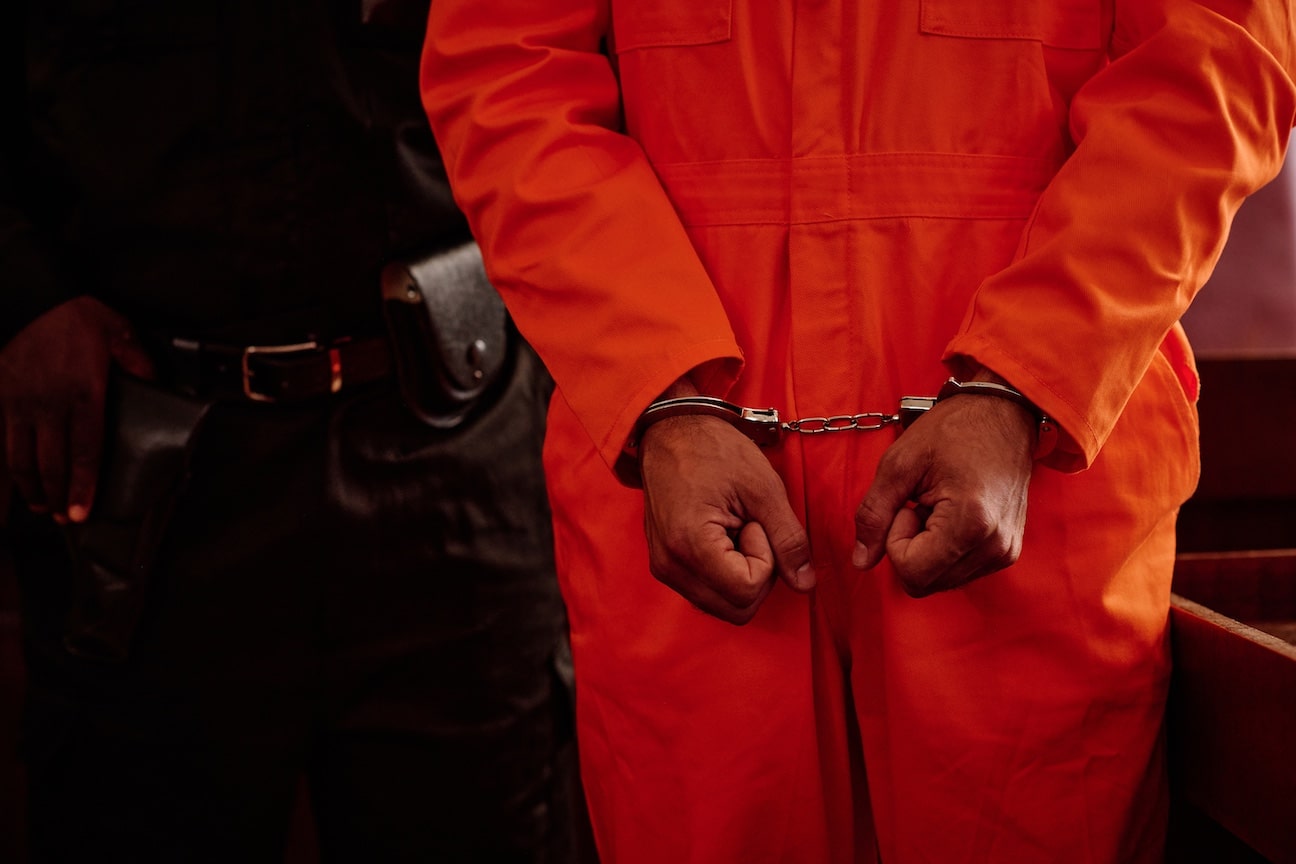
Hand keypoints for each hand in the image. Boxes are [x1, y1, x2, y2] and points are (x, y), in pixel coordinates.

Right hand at [0, 296, 153, 521]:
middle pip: (51, 462)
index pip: (85, 450)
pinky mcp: (2, 396)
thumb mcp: (120, 334)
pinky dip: (11, 464)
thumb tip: (157, 387)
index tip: (82, 509)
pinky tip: (19, 478)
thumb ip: (140, 364)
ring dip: (31, 486)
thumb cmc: (78, 315)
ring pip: (22, 456)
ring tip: (42, 506)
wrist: (34, 297)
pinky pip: (4, 439)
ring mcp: (21, 402)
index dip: (83, 484)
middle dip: (58, 495)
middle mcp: (49, 404)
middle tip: (65, 519)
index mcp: (84, 393)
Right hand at [639, 413, 815, 624]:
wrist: (671, 429)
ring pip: (723, 605)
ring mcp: (664, 568)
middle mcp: (670, 566)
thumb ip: (788, 539)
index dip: (765, 559)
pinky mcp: (665, 565)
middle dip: (756, 575)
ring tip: (735, 529)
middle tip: (749, 528)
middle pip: (737, 609)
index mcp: (690, 546)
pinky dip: (725, 573)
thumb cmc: (715, 449)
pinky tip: (723, 536)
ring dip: (741, 575)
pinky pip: (708, 592)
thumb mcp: (763, 489)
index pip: (747, 591)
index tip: (753, 521)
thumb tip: (806, 584)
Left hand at [851, 385, 1035, 596]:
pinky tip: (951, 512)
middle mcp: (995, 547)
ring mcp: (1005, 552)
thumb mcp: (899, 464)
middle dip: (909, 547)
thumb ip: (873, 515)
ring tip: (938, 505)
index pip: (911, 572)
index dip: (895, 539)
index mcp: (971, 524)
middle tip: (920, 503)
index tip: (909, 503)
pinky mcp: (1007, 551)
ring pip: (939, 580)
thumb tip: (861, 562)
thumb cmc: (952, 429)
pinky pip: (957, 571)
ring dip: (926, 548)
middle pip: (924, 583)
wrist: (1004, 413)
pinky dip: (943, 548)